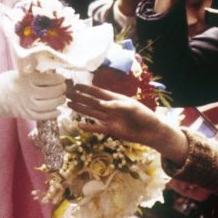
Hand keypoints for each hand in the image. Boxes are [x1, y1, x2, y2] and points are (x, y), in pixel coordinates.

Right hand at [0, 68, 65, 120]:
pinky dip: (52, 114)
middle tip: (64, 87)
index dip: (59, 78)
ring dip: (58, 102)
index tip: (61, 78)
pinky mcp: (25, 114)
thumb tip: (54, 74)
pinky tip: (58, 110)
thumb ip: (35, 74)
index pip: (48, 78)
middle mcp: (26, 92)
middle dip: (61, 89)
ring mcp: (26, 104)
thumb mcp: (20, 72)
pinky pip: (42, 116)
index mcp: (25, 78)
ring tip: (62, 98)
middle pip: (51, 92)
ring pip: (48, 105)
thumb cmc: (7, 82)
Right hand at [67, 83, 187, 162]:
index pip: (98, 93)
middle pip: (92, 101)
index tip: (75, 85)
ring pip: (92, 112)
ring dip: (81, 108)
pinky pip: (97, 127)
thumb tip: (102, 104)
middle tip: (66, 93)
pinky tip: (79, 125)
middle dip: (79, 97)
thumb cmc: (144, 116)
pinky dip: (88, 127)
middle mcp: (111, 108)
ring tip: (69, 104)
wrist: (151, 132)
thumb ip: (117, 105)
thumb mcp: (132, 107)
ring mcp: (110, 119)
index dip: (86, 89)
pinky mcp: (111, 130)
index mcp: (116, 99)